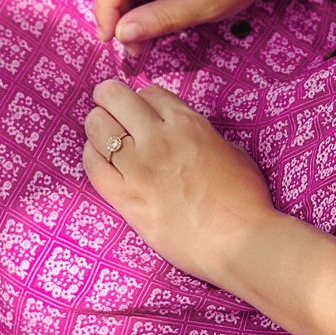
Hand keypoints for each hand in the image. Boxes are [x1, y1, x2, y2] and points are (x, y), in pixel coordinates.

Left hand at [81, 79, 277, 282]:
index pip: (148, 92)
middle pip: (115, 98)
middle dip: (109, 97)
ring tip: (102, 132)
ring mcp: (138, 167)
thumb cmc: (245, 200)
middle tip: (108, 105)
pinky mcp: (124, 197)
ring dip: (98, 124)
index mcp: (187, 123)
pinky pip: (93, 165)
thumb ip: (203, 136)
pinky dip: (91, 155)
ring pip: (98, 127)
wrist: (239, 242)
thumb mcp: (231, 151)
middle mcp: (158, 138)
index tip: (140, 110)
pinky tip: (97, 156)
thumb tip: (188, 137)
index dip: (141, 99)